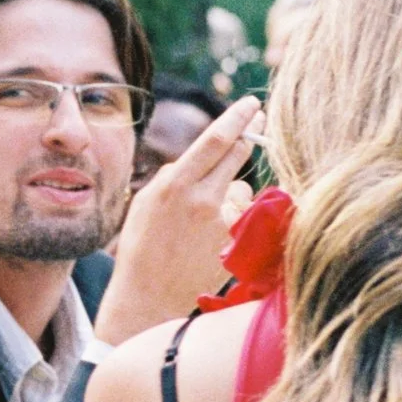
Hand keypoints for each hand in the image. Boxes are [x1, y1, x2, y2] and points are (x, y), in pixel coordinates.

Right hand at [97, 96, 264, 344]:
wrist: (148, 298)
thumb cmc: (141, 249)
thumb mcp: (145, 203)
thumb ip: (172, 176)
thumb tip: (197, 159)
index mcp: (174, 184)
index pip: (215, 140)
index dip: (237, 118)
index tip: (252, 104)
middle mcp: (202, 199)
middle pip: (238, 155)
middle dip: (249, 136)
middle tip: (259, 120)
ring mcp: (222, 223)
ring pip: (241, 189)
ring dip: (230, 194)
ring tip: (202, 222)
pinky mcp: (235, 242)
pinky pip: (242, 218)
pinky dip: (233, 221)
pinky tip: (211, 240)